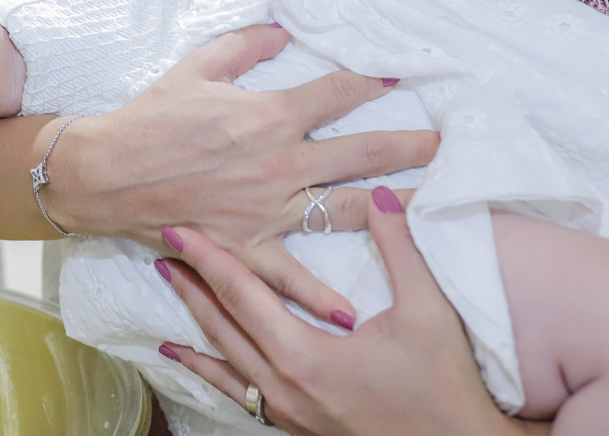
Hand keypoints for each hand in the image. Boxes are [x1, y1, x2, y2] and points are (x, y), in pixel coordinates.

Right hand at [50, 25, 436, 322]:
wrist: (105, 172)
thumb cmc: (149, 117)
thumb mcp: (195, 67)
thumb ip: (244, 45)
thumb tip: (282, 29)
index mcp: (268, 115)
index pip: (337, 94)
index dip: (372, 84)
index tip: (398, 81)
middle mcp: (279, 162)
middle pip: (362, 152)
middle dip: (411, 145)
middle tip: (447, 143)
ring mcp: (266, 209)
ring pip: (344, 208)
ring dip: (391, 207)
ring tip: (432, 206)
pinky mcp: (244, 246)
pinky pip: (289, 275)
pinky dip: (319, 296)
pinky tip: (352, 313)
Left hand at [156, 188, 532, 435]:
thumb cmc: (445, 387)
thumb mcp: (428, 313)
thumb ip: (400, 251)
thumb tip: (379, 196)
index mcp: (304, 357)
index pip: (241, 296)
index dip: (208, 259)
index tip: (177, 232)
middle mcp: (283, 387)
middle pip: (221, 325)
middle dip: (191, 284)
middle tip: (163, 248)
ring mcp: (286, 411)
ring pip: (224, 359)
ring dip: (196, 320)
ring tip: (170, 287)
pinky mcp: (295, 425)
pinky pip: (238, 391)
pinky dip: (209, 367)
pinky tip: (189, 356)